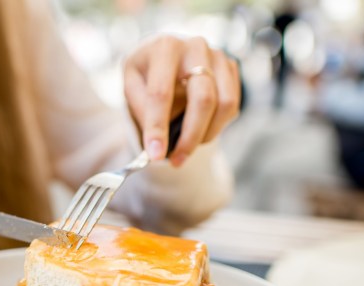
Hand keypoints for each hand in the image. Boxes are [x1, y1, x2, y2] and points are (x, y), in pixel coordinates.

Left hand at [124, 36, 240, 165]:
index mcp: (165, 48)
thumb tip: (155, 143)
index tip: (155, 155)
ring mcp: (218, 56)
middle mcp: (196, 47)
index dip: (158, 127)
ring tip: (186, 146)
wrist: (166, 52)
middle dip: (190, 137)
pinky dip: (216, 125)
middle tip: (176, 160)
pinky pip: (232, 106)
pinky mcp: (231, 68)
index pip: (161, 93)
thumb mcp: (131, 83)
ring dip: (206, 134)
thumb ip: (141, 108)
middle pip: (203, 100)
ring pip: (225, 105)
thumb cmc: (147, 71)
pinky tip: (198, 129)